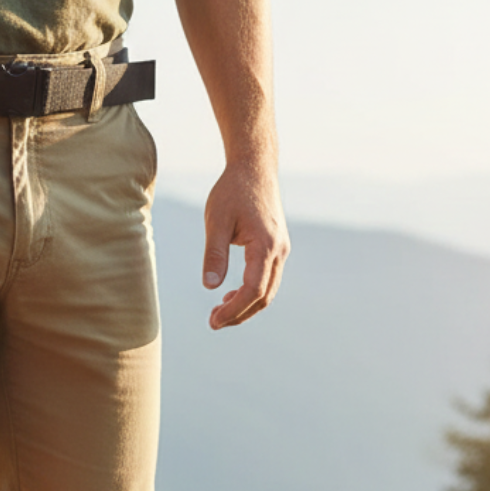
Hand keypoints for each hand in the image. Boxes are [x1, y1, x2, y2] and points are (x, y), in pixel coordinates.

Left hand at [201, 161, 289, 329]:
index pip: (253, 290)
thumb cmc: (232, 191)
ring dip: (245, 305)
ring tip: (219, 312)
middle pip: (264, 296)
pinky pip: (267, 278)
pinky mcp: (276, 246)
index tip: (214, 321)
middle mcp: (278, 250)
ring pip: (268, 289)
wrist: (254, 168)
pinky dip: (251, 292)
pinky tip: (230, 294)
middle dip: (239, 314)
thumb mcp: (216, 222)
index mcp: (265, 245)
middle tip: (213, 322)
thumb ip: (214, 255)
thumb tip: (209, 286)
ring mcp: (280, 249)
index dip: (234, 310)